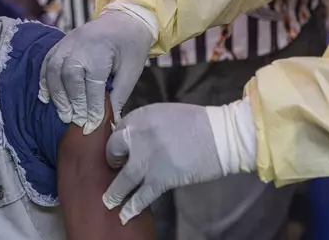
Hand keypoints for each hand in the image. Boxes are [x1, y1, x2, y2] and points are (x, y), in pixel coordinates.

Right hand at [39, 10, 152, 133]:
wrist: (125, 18)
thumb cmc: (132, 45)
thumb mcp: (131, 72)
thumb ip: (118, 96)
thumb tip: (111, 122)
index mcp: (99, 53)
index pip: (92, 87)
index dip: (91, 109)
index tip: (91, 127)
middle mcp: (79, 47)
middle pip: (69, 80)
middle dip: (72, 104)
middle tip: (75, 122)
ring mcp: (67, 43)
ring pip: (54, 72)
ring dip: (56, 95)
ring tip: (63, 114)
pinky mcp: (61, 43)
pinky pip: (47, 62)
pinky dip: (45, 80)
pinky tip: (46, 97)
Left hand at [102, 100, 256, 224]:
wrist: (220, 135)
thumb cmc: (198, 122)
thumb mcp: (165, 113)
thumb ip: (147, 125)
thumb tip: (135, 139)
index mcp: (140, 116)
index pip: (118, 129)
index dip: (118, 141)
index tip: (120, 149)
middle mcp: (137, 136)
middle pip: (113, 150)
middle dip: (111, 160)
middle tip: (115, 167)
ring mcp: (146, 159)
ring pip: (123, 178)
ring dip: (115, 191)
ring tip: (108, 201)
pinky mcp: (159, 178)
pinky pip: (142, 195)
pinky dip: (132, 207)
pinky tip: (124, 215)